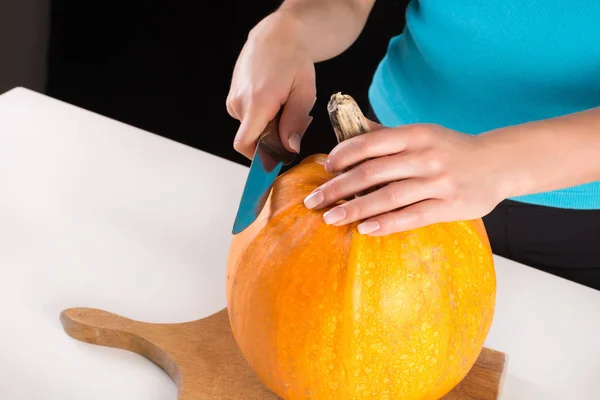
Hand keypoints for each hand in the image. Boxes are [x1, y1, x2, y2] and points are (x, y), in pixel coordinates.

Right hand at [226, 12, 316, 158]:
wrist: (275, 35)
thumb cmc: (293, 59)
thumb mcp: (304, 92)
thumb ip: (295, 122)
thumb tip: (289, 149)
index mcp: (257, 102)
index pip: (245, 144)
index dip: (259, 158)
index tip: (276, 160)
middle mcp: (239, 103)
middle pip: (253, 138)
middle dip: (275, 139)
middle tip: (297, 123)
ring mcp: (234, 100)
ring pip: (252, 129)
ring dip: (271, 126)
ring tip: (287, 107)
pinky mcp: (234, 98)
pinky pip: (249, 118)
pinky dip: (263, 117)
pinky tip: (277, 102)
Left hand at [303, 124, 506, 234]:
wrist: (498, 164)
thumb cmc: (451, 149)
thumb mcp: (422, 134)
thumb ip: (387, 134)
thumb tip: (349, 131)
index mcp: (415, 134)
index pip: (370, 142)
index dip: (342, 155)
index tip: (325, 169)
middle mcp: (425, 156)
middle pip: (372, 172)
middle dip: (337, 188)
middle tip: (314, 201)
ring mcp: (438, 182)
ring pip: (388, 197)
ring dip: (355, 209)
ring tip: (331, 218)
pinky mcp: (450, 206)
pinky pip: (412, 216)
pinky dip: (386, 224)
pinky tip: (365, 229)